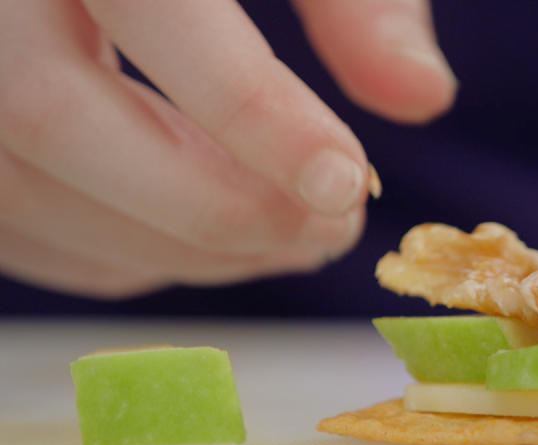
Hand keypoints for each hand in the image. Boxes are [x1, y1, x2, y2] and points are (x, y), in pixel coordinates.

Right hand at [0, 0, 455, 296]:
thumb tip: (422, 96)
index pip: (156, 7)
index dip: (255, 112)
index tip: (348, 182)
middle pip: (58, 118)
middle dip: (215, 207)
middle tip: (330, 231)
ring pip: (23, 185)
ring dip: (174, 248)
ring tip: (286, 241)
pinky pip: (7, 218)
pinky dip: (113, 254)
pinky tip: (205, 242)